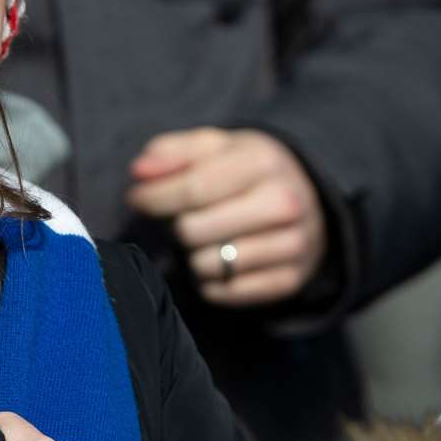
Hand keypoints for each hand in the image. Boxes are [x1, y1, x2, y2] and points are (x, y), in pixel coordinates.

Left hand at [126, 127, 325, 305]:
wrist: (304, 198)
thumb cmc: (242, 169)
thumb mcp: (211, 147)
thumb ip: (170, 152)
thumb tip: (139, 173)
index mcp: (262, 161)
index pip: (192, 189)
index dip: (153, 197)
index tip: (136, 199)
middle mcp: (285, 204)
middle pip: (192, 232)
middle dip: (175, 226)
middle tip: (182, 218)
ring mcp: (293, 245)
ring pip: (206, 266)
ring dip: (191, 255)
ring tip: (204, 238)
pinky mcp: (290, 280)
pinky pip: (224, 293)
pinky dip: (209, 282)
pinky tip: (218, 259)